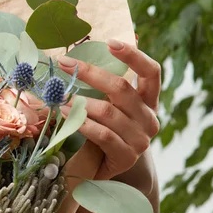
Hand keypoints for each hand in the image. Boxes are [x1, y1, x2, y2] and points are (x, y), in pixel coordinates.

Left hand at [58, 39, 160, 179]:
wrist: (106, 169)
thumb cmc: (107, 130)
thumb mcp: (112, 106)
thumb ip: (108, 84)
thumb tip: (92, 49)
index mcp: (149, 101)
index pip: (151, 72)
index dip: (133, 56)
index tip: (110, 43)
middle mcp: (149, 118)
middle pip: (122, 89)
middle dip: (91, 73)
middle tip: (65, 63)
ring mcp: (140, 139)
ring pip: (109, 112)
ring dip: (81, 102)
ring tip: (61, 96)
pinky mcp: (126, 157)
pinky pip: (103, 135)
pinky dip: (82, 123)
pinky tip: (67, 116)